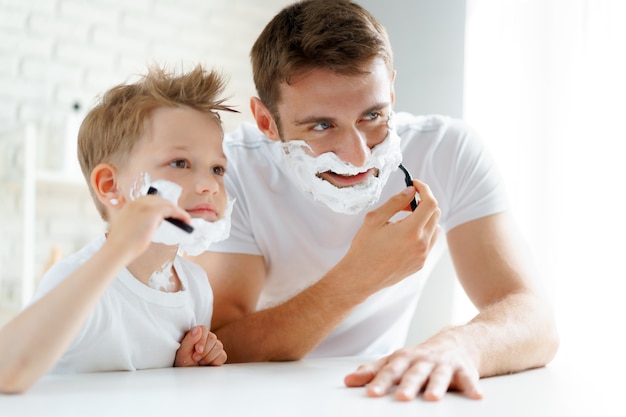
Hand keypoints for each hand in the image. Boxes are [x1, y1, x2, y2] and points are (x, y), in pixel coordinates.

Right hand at [105, 195, 190, 261]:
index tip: (168, 212)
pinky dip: (180, 214)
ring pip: (167, 204)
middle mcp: (137, 203)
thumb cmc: (122, 245)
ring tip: (185, 219)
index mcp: (130, 206)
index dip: (160, 205)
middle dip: (170, 206)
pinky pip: (171, 209)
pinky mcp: (153, 212)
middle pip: (159, 199)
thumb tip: (157, 223)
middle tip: (178, 215)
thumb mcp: (131, 228)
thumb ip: (142, 222)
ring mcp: (145, 206)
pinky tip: (185, 220)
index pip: (149, 200)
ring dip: (177, 211)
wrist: (117, 249)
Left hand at [175, 326, 226, 366]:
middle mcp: (206, 338)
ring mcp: (214, 346)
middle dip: (204, 351)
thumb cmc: (183, 362)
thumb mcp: (182, 351)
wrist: (188, 375)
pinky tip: (208, 364)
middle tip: (196, 358)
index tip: (197, 350)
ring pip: (219, 346)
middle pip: (213, 338)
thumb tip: (198, 329)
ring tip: (200, 362)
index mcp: (196, 334)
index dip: (202, 340)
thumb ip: (189, 339)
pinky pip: (223, 356)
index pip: (204, 329)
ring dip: (208, 357)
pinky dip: (215, 362)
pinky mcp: (219, 355)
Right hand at [340, 179, 440, 295]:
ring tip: (404, 220)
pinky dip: (422, 233)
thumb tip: (410, 192)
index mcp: (411, 231)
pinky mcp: (420, 264)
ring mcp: (422, 256)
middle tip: (406, 201)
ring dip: (425, 219)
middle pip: (436, 214)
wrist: (359, 277)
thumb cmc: (364, 248)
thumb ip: (395, 202)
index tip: (415, 185)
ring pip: (435, 228)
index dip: (424, 189)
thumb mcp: (374, 219)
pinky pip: (429, 243)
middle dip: (424, 203)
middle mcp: (421, 244)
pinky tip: (404, 235)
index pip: (430, 203)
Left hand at [344, 333, 482, 400]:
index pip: (390, 371)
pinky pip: (469, 378)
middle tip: (401, 398)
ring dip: (436, 386)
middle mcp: (423, 360)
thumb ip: (374, 371)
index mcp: (405, 359)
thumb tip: (348, 380)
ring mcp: (444, 364)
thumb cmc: (421, 356)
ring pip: (439, 375)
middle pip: (414, 373)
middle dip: (408, 385)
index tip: (371, 393)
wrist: (457, 341)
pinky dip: (472, 386)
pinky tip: (476, 396)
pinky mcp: (464, 370)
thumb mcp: (397, 360)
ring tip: (432, 398)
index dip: (380, 381)